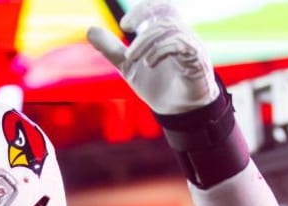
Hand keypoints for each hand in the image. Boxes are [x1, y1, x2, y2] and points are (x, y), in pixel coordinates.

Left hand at [86, 0, 219, 114]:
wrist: (175, 112)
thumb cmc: (156, 85)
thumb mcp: (128, 65)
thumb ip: (111, 48)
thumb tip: (90, 30)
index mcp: (167, 31)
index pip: (160, 6)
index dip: (142, 9)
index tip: (124, 25)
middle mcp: (181, 34)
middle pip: (165, 12)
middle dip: (142, 22)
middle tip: (126, 46)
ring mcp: (191, 45)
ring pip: (170, 28)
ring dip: (146, 41)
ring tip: (131, 58)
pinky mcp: (197, 60)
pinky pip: (182, 44)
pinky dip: (161, 50)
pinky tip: (148, 63)